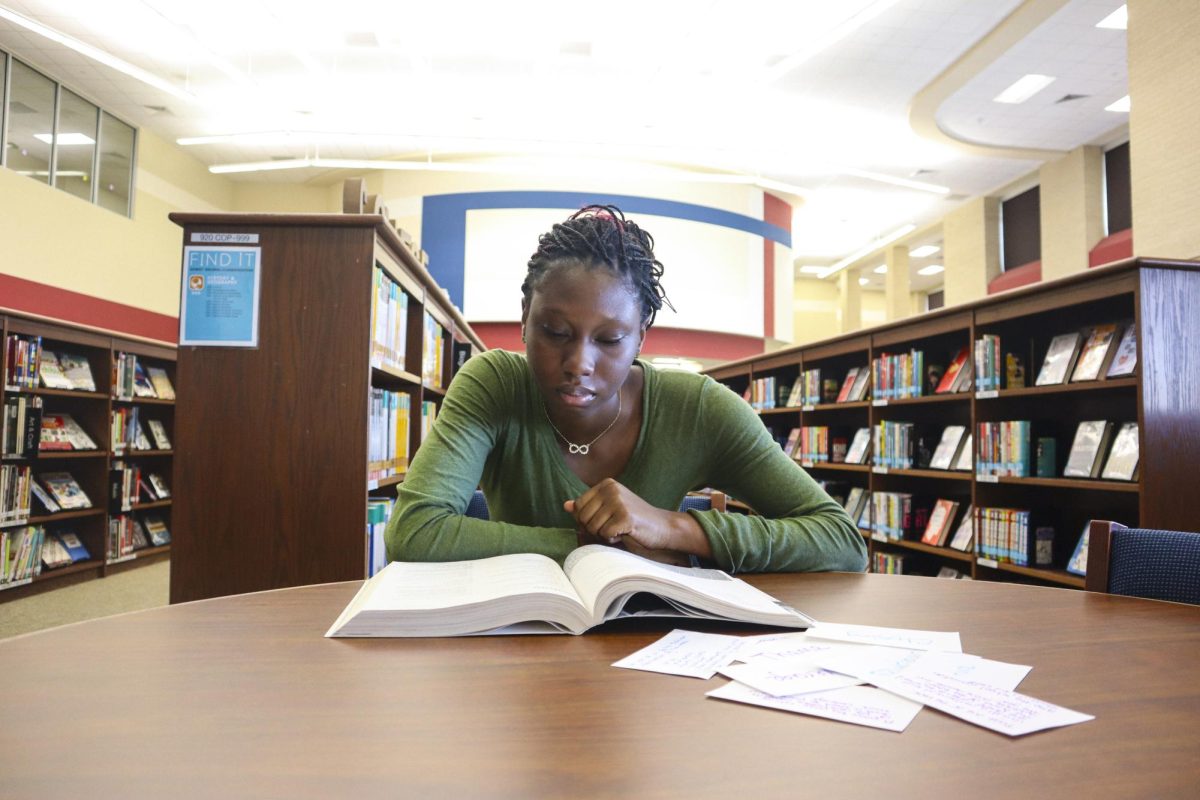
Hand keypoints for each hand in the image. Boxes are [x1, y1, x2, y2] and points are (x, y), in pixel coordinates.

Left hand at [564, 478, 711, 560]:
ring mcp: (619, 501)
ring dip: (605, 535)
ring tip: (621, 529)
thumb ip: (588, 508)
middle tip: (613, 527)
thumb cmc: (634, 521)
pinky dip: (614, 539)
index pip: (578, 507)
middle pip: (583, 518)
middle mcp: (611, 488)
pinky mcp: (626, 516)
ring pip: (592, 527)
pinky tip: (626, 533)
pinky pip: (605, 534)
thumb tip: (566, 505)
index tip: (605, 520)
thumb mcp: (609, 511)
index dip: (587, 520)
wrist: (662, 527)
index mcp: (606, 484)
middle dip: (595, 529)